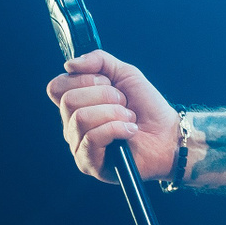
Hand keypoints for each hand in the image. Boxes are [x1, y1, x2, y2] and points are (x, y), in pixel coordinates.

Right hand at [46, 50, 180, 181]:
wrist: (168, 133)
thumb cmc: (147, 107)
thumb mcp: (125, 74)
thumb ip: (98, 61)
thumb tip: (70, 64)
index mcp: (76, 104)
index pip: (57, 87)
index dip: (84, 79)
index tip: (108, 82)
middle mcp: (72, 125)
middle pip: (69, 101)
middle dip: (105, 95)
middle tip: (124, 104)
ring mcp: (78, 146)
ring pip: (81, 118)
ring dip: (114, 113)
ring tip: (129, 118)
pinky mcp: (89, 163)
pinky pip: (92, 138)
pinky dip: (117, 129)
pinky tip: (130, 131)